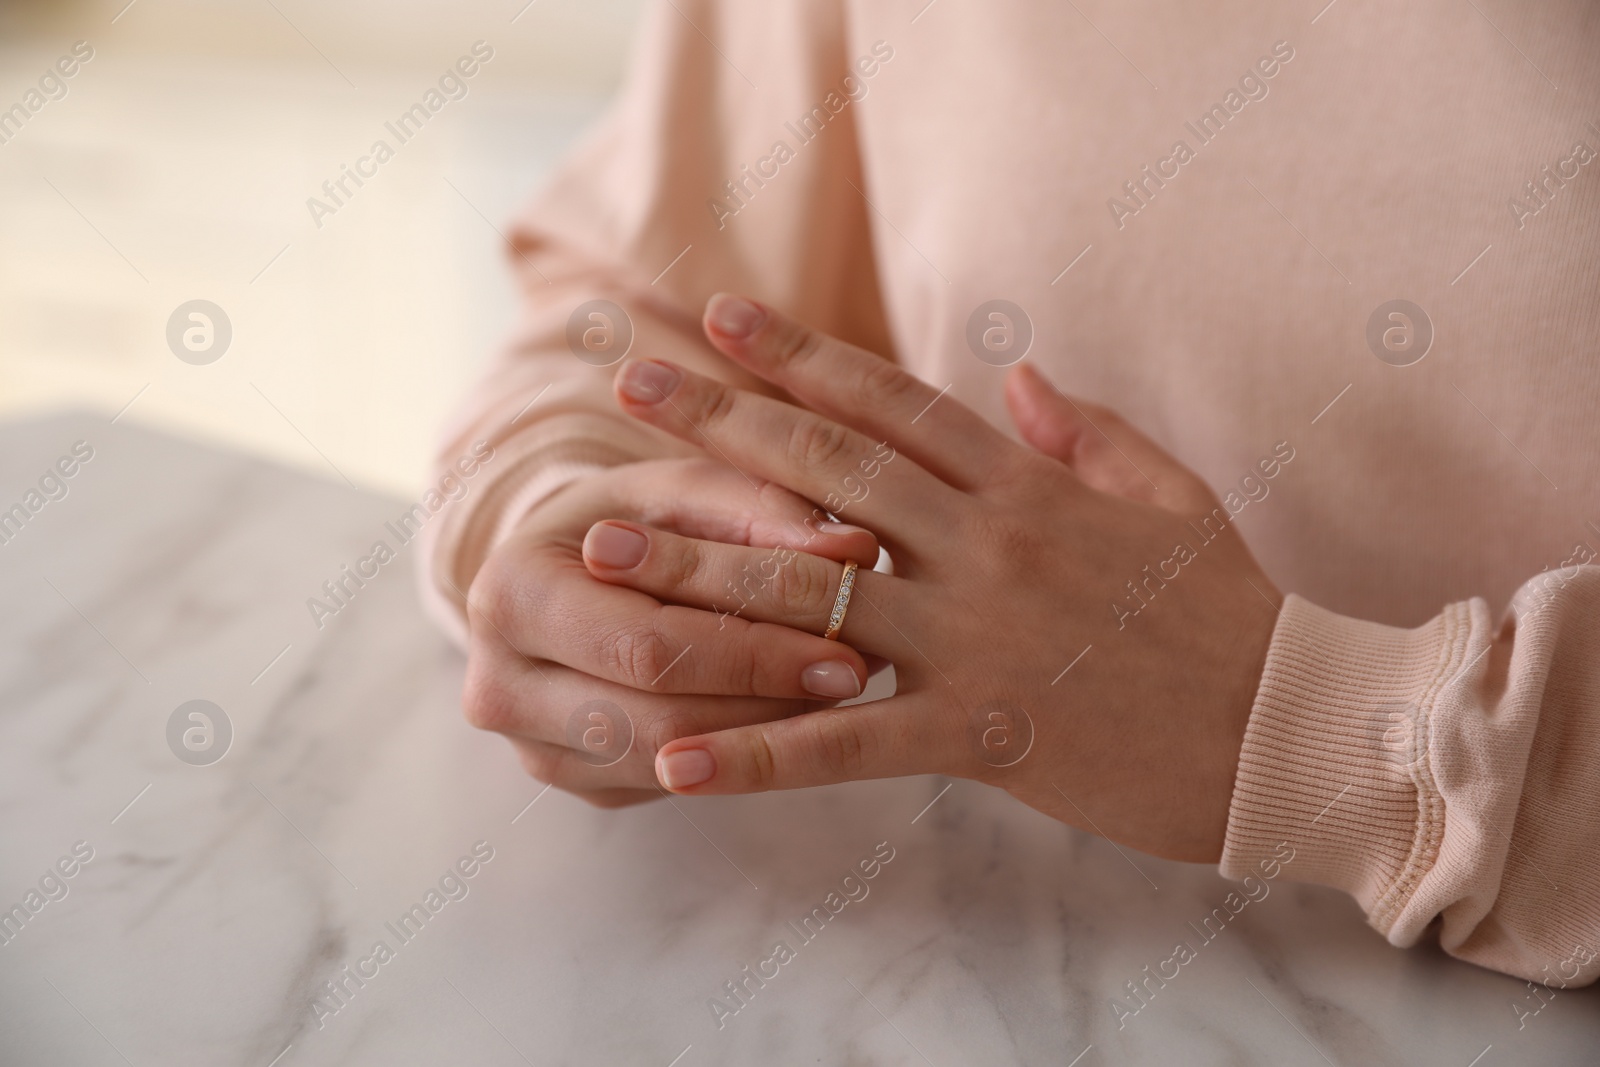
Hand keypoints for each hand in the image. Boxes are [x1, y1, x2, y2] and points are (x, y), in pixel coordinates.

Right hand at [461, 456, 880, 806]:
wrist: (570, 570)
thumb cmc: (634, 518)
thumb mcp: (685, 489)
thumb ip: (763, 510)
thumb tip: (857, 549)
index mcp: (511, 593)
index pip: (650, 644)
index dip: (756, 649)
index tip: (851, 637)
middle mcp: (500, 686)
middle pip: (661, 718)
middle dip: (770, 696)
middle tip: (859, 672)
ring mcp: (532, 750)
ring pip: (671, 763)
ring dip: (767, 731)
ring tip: (841, 689)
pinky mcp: (579, 785)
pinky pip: (673, 782)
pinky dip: (742, 749)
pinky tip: (797, 713)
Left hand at [590, 295, 1282, 859]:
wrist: (1293, 729)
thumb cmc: (1234, 615)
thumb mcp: (1173, 499)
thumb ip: (1091, 434)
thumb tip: (1023, 377)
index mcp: (1028, 486)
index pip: (892, 402)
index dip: (800, 355)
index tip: (721, 317)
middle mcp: (987, 546)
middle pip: (830, 468)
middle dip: (719, 420)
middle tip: (628, 384)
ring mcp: (975, 638)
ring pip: (814, 593)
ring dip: (698, 569)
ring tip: (599, 550)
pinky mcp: (976, 734)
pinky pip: (844, 744)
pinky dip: (756, 755)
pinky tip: (673, 763)